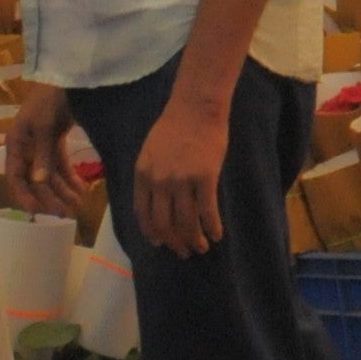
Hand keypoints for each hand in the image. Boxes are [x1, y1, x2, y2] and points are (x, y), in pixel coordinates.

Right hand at [3, 83, 83, 216]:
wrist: (68, 75)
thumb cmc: (50, 98)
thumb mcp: (44, 125)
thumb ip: (43, 154)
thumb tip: (39, 182)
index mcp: (16, 143)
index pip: (15, 177)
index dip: (24, 196)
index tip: (37, 212)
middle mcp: (26, 147)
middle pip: (36, 179)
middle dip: (50, 198)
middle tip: (68, 214)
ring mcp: (41, 144)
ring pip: (50, 175)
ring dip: (63, 191)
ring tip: (79, 205)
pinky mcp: (56, 140)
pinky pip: (61, 165)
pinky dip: (71, 177)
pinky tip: (82, 189)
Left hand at [134, 83, 230, 256]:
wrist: (196, 108)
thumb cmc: (174, 126)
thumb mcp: (150, 152)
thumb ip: (151, 176)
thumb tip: (157, 201)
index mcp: (142, 175)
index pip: (143, 214)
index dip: (152, 233)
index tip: (160, 243)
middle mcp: (159, 182)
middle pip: (165, 223)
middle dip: (175, 242)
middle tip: (184, 251)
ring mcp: (182, 181)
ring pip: (186, 221)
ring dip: (194, 239)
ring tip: (202, 247)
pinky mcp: (205, 178)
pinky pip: (207, 211)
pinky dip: (212, 227)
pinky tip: (218, 234)